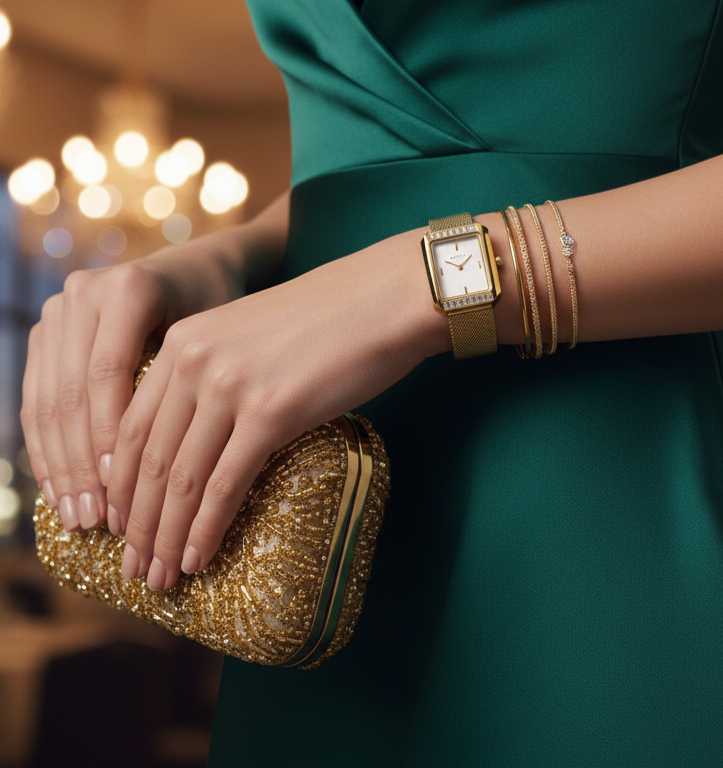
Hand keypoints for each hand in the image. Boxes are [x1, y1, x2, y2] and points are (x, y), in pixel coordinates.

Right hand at [20, 234, 249, 533]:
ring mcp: (58, 313)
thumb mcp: (217, 336)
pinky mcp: (46, 335)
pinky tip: (59, 492)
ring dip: (60, 466)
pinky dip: (47, 448)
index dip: (108, 435)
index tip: (120, 491)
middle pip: (71, 391)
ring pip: (47, 401)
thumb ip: (194, 382)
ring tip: (79, 518)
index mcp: (127, 290)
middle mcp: (83, 294)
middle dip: (81, 464)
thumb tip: (191, 475)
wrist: (198, 271)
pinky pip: (36, 398)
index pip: (107, 373)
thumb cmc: (222, 312)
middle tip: (96, 521)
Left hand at [108, 231, 445, 590]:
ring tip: (160, 578)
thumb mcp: (251, 338)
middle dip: (136, 524)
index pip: (130, 428)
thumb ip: (215, 376)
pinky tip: (198, 559)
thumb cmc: (327, 321)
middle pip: (148, 460)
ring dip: (165, 536)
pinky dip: (207, 528)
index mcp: (182, 342)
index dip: (121, 486)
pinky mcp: (271, 411)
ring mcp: (230, 386)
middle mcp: (193, 361)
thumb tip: (202, 437)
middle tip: (134, 568)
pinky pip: (227, 483)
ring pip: (182, 478)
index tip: (119, 526)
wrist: (383, 297)